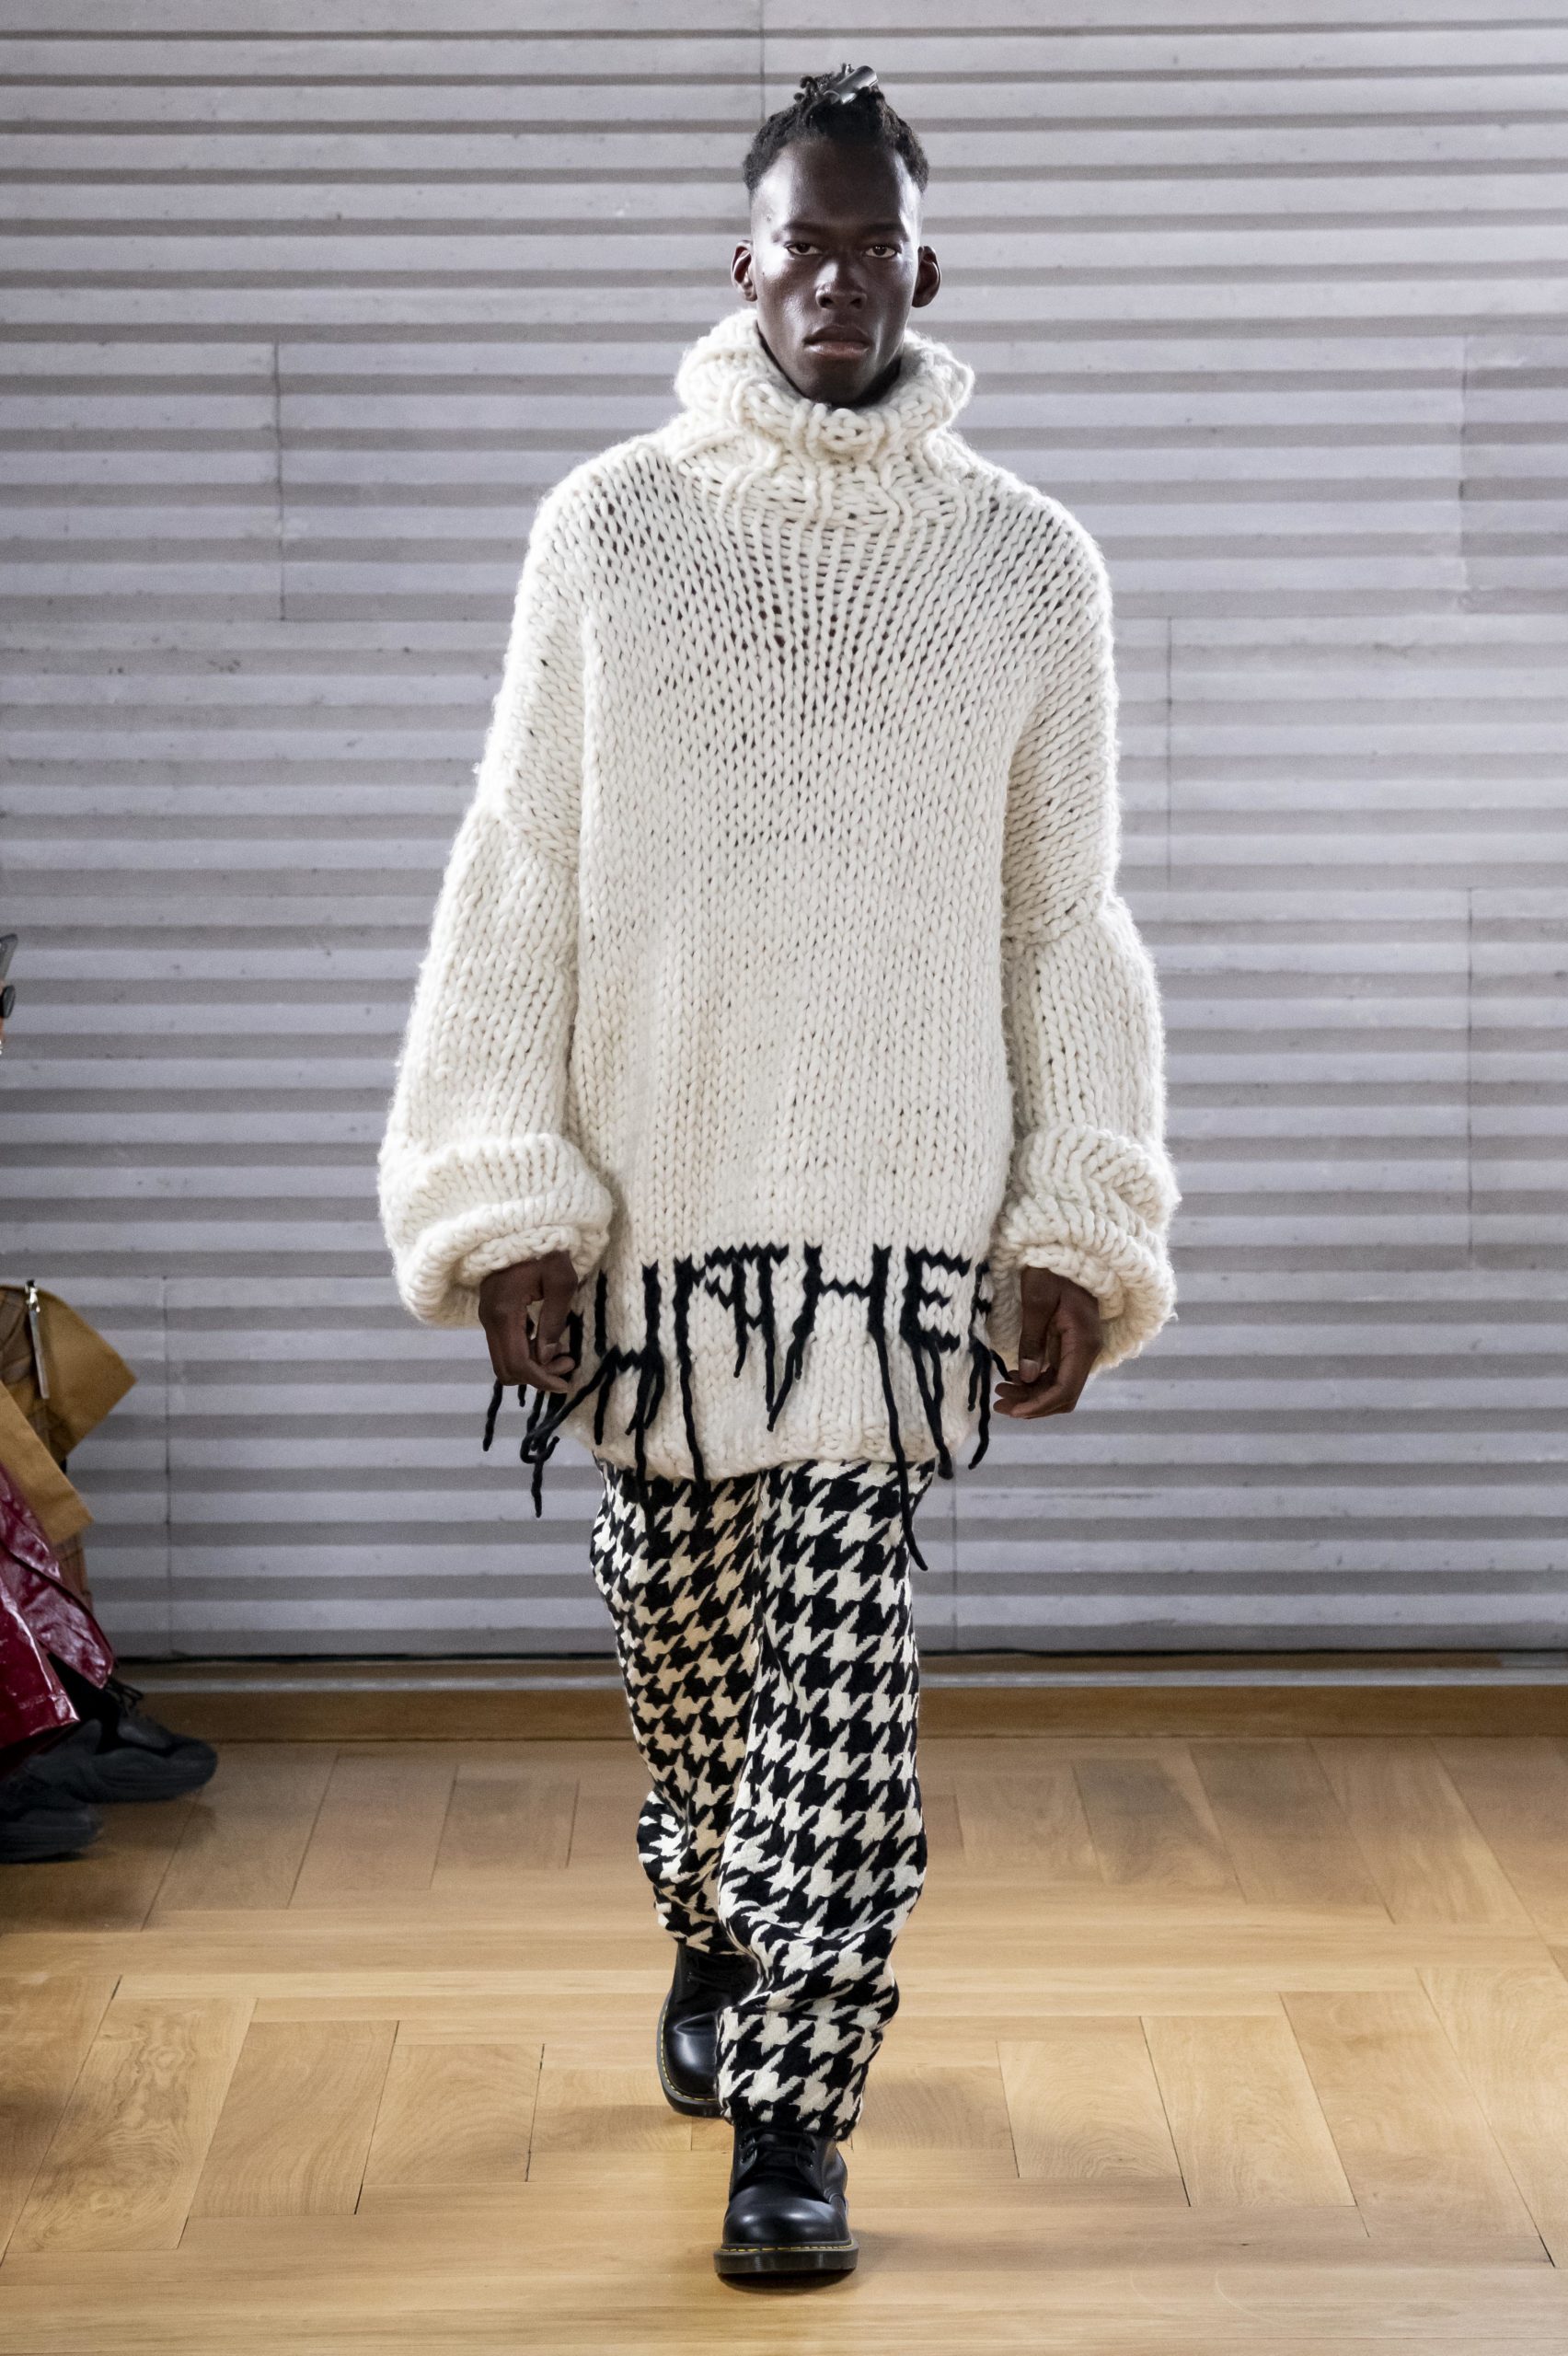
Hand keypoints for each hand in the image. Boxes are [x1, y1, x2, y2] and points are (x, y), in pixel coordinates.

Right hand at [478, 1252, 579, 1392]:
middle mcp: (489, 1319)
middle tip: (568, 1365)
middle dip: (537, 1376)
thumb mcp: (560, 1280)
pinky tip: (549, 1344)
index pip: (517, 1363)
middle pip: (506, 1369)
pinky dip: (526, 1354)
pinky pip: (505, 1346)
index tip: (566, 1383)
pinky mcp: (492, 1313)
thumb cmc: (546, 1249)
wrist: (521, 1225)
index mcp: (504, 1312)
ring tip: (564, 1356)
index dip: (541, 1380)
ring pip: (504, 1360)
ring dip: (533, 1366)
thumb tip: (548, 1356)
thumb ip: (554, 1319)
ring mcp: (487, 1317)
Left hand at [994, 1267, 1101, 1418]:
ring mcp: (1081, 1347)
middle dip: (1033, 1405)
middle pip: (1064, 1395)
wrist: (1067, 1248)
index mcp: (1083, 1342)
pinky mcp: (1072, 1343)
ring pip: (1060, 1386)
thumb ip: (1032, 1340)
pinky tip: (1013, 1378)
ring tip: (1001, 1392)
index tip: (1012, 1411)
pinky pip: (1057, 1372)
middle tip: (999, 1403)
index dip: (1039, 1405)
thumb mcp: (1036, 1301)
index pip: (1065, 1389)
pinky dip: (1037, 1381)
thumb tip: (1026, 1377)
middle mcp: (1087, 1350)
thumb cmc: (1050, 1269)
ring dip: (1033, 1395)